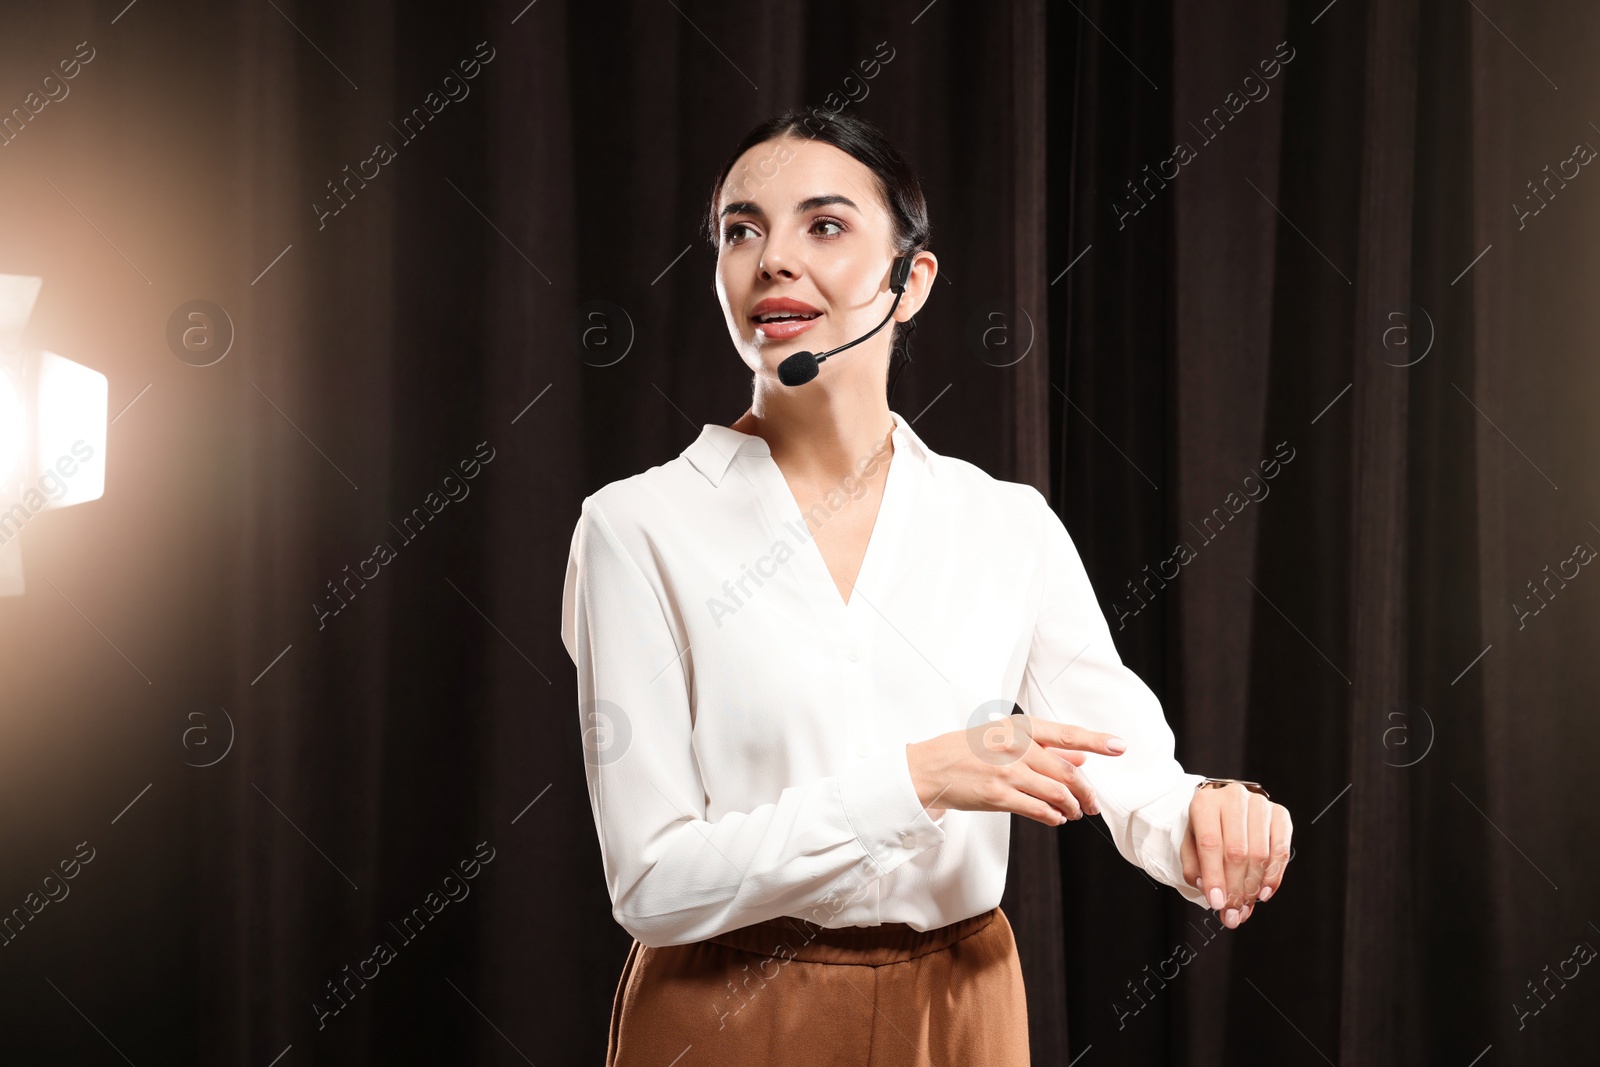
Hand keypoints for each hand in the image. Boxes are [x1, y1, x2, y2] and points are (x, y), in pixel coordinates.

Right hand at [905, 713, 1126, 826]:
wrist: (928, 769)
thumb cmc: (965, 751)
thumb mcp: (1002, 739)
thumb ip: (1043, 748)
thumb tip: (1081, 758)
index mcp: (1018, 728)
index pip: (1066, 734)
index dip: (1096, 740)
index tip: (1119, 746)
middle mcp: (1015, 747)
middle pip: (1066, 771)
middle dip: (1086, 792)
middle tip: (1093, 804)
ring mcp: (1007, 772)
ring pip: (1055, 792)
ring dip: (1070, 807)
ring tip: (1074, 813)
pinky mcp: (998, 796)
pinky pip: (1037, 809)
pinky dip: (1052, 817)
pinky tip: (1056, 819)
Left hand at [1180, 782, 1291, 928]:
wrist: (1224, 804)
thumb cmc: (1205, 827)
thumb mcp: (1189, 843)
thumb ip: (1194, 867)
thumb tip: (1208, 889)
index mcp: (1205, 802)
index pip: (1210, 843)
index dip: (1214, 877)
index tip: (1217, 903)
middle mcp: (1233, 798)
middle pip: (1237, 852)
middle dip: (1235, 888)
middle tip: (1232, 912)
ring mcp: (1260, 804)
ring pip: (1260, 853)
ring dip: (1253, 887)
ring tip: (1245, 906)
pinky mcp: (1280, 814)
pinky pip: (1281, 850)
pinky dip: (1274, 876)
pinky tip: (1264, 892)